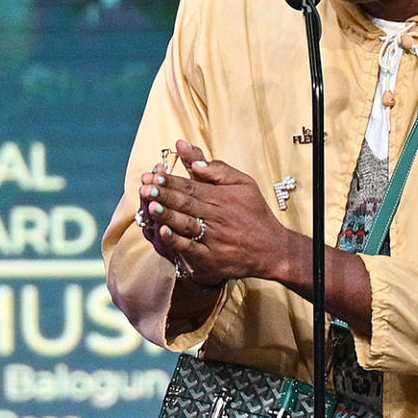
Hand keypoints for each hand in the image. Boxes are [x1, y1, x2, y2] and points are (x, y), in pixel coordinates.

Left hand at [138, 140, 290, 285]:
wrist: (273, 249)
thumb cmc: (255, 214)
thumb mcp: (244, 184)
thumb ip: (218, 169)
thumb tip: (193, 158)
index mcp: (221, 197)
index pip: (190, 186)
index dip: (170, 181)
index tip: (153, 175)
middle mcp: (216, 217)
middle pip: (185, 203)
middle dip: (163, 194)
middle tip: (145, 187)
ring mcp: (213, 238)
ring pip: (186, 224)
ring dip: (167, 214)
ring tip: (151, 205)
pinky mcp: (212, 258)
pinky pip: (191, 248)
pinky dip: (177, 241)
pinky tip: (163, 232)